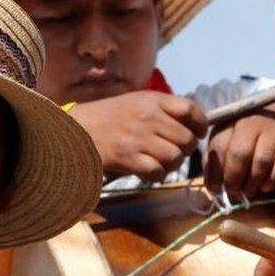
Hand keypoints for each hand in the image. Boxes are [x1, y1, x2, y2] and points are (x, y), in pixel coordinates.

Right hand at [70, 92, 207, 182]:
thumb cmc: (106, 118)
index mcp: (151, 100)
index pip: (190, 110)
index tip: (198, 133)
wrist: (74, 130)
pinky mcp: (127, 158)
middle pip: (187, 138)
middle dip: (184, 150)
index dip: (200, 124)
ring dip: (170, 165)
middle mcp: (147, 117)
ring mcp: (137, 138)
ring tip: (158, 162)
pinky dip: (155, 175)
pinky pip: (157, 172)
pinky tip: (146, 171)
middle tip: (172, 152)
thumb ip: (161, 109)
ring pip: (175, 157)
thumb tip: (191, 126)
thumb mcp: (134, 102)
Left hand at [204, 101, 274, 196]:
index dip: (215, 172)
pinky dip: (273, 179)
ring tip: (249, 192)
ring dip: (253, 182)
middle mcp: (250, 124)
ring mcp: (272, 131)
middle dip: (234, 179)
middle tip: (233, 193)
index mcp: (229, 122)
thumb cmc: (247, 132)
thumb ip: (216, 159)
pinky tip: (266, 187)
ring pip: (261, 161)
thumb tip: (212, 187)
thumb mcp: (227, 138)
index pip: (218, 147)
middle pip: (240, 154)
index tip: (215, 190)